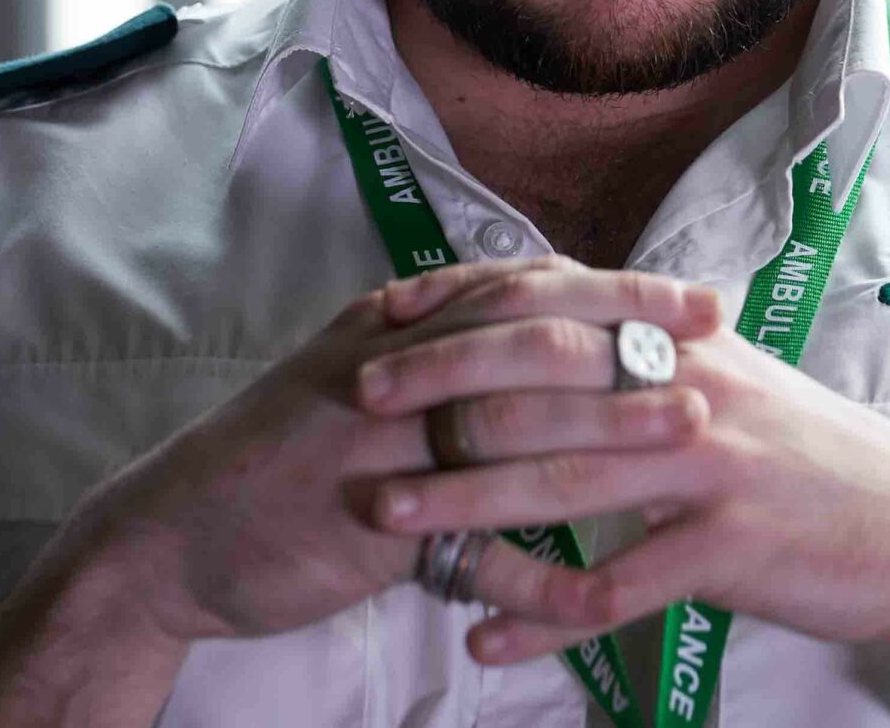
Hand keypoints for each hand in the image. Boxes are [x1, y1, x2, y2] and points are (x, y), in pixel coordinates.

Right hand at [50, 258, 724, 648]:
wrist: (174, 535)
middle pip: (531, 342)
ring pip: (513, 431)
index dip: (619, 290)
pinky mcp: (370, 531)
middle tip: (716, 348)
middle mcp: (396, 370)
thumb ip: (444, 338)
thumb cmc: (279, 454)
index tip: (699, 296)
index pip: (527, 289)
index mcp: (401, 327)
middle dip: (632, 342)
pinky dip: (539, 579)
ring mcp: (384, 449)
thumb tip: (542, 306)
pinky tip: (603, 600)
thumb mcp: (356, 366)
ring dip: (608, 432)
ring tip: (689, 437)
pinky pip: (470, 555)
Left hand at [357, 273, 889, 668]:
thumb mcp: (730, 380)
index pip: (552, 299)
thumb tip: (549, 326)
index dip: (461, 309)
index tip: (382, 322)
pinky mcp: (729, 546)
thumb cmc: (809, 457)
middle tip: (353, 410)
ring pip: (560, 478)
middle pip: (538, 377)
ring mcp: (710, 463)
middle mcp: (690, 382)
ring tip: (384, 518)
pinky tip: (486, 636)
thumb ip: (644, 352)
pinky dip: (543, 617)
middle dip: (436, 391)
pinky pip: (616, 585)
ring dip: (461, 501)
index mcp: (681, 336)